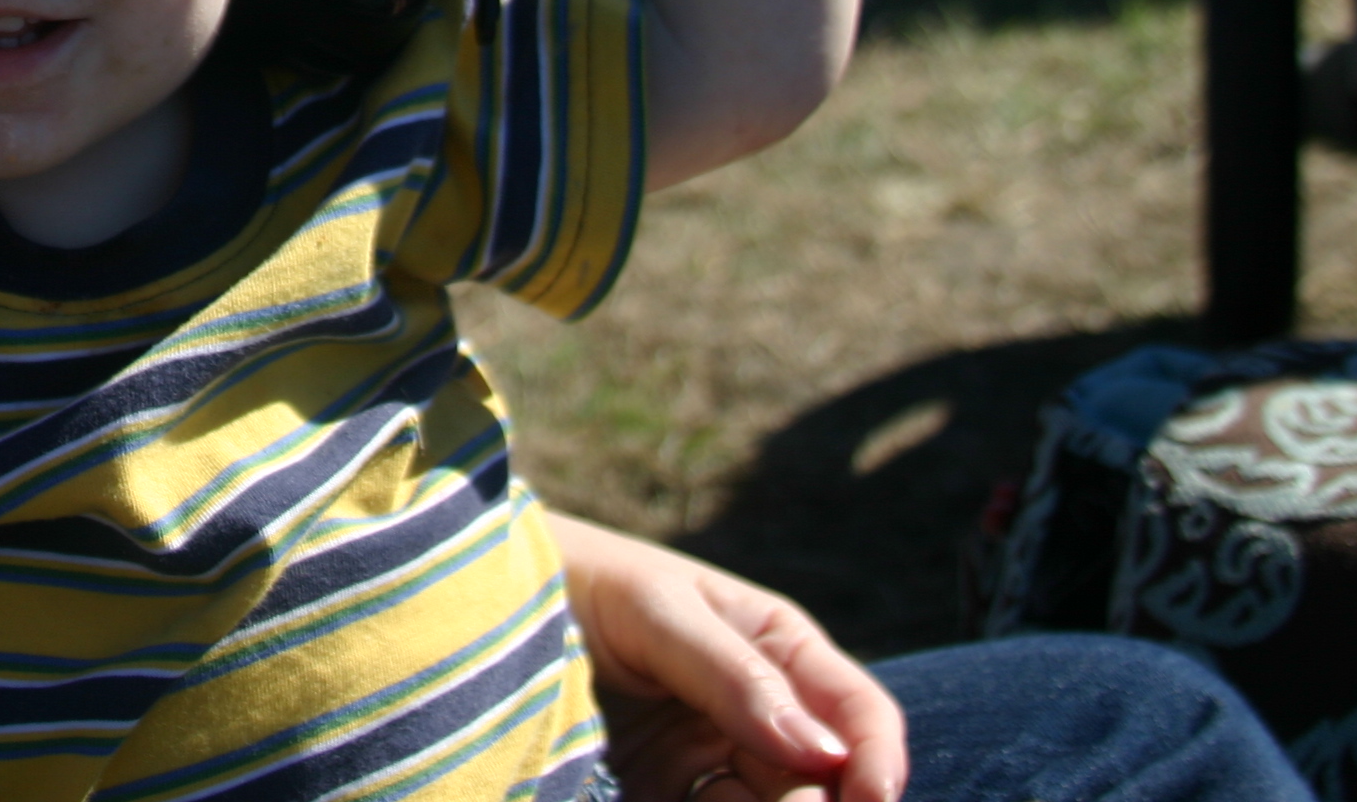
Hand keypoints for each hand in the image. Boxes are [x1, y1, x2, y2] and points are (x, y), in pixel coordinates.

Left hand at [553, 516, 903, 801]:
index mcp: (777, 650)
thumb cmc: (577, 577)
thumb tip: (824, 752)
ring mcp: (709, 762)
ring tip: (703, 797)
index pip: (856, 714)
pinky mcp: (660, 795)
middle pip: (821, 784)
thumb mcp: (655, 610)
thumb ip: (733, 674)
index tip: (870, 799)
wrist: (478, 603)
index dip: (878, 762)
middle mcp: (757, 714)